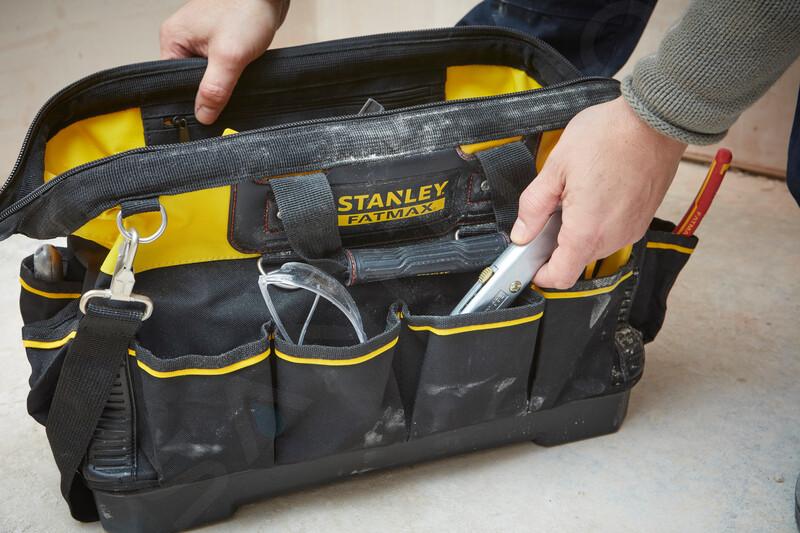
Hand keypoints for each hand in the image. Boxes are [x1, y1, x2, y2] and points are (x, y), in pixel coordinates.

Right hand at [160, 0, 289, 124]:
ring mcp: (203, 40)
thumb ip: (214, 89)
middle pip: (191, 81)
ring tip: (235, 86)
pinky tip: (241, 77)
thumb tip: (203, 115)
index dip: (188, 100)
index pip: (172, 82)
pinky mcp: (222, 42)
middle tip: (224, 103)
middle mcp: (185, 39)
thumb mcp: (229, 56)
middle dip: (208, 93)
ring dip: (222, 84)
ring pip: (208, 76)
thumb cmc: (246, 9)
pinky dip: (231, 75)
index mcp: (174, 39)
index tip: (204, 115)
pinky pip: (221, 67)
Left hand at [511, 96, 686, 287]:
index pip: (561, 277)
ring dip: (579, 231)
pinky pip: (614, 231)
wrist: (655, 119)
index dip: (541, 275)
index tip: (530, 262)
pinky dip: (599, 222)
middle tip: (547, 214)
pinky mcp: (643, 218)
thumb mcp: (556, 168)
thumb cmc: (610, 136)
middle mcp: (613, 237)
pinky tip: (594, 193)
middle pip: (577, 261)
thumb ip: (534, 206)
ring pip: (596, 246)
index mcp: (587, 231)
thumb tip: (522, 232)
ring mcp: (632, 229)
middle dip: (557, 245)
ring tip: (573, 196)